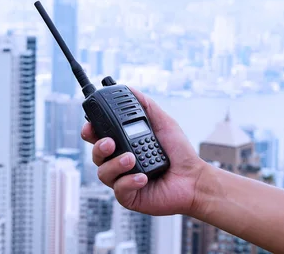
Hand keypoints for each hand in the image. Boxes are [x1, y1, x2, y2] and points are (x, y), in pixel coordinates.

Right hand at [81, 87, 206, 215]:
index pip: (98, 137)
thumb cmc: (179, 153)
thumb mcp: (163, 122)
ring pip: (103, 172)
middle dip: (97, 147)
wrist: (194, 178)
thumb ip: (146, 105)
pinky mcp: (129, 196)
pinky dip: (129, 181)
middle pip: (95, 154)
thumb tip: (129, 87)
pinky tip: (142, 177)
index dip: (90, 131)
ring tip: (132, 158)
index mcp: (123, 144)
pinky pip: (119, 190)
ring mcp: (122, 179)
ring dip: (115, 164)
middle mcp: (119, 162)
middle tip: (110, 142)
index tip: (91, 126)